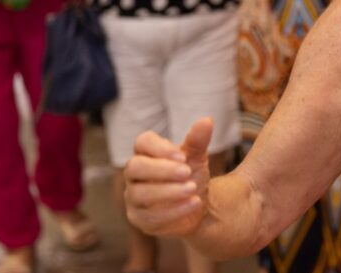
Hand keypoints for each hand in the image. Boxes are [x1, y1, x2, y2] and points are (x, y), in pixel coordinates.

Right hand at [124, 118, 212, 236]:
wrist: (197, 204)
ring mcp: (134, 198)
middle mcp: (134, 174)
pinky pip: (150, 217)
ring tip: (193, 189)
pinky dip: (174, 210)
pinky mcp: (140, 219)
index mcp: (146, 153)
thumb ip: (198, 140)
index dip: (159, 148)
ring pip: (139, 193)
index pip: (142, 143)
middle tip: (187, 172)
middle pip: (134, 167)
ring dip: (168, 191)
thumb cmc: (191, 174)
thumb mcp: (197, 157)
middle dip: (161, 170)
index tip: (182, 156)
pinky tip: (194, 203)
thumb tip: (207, 120)